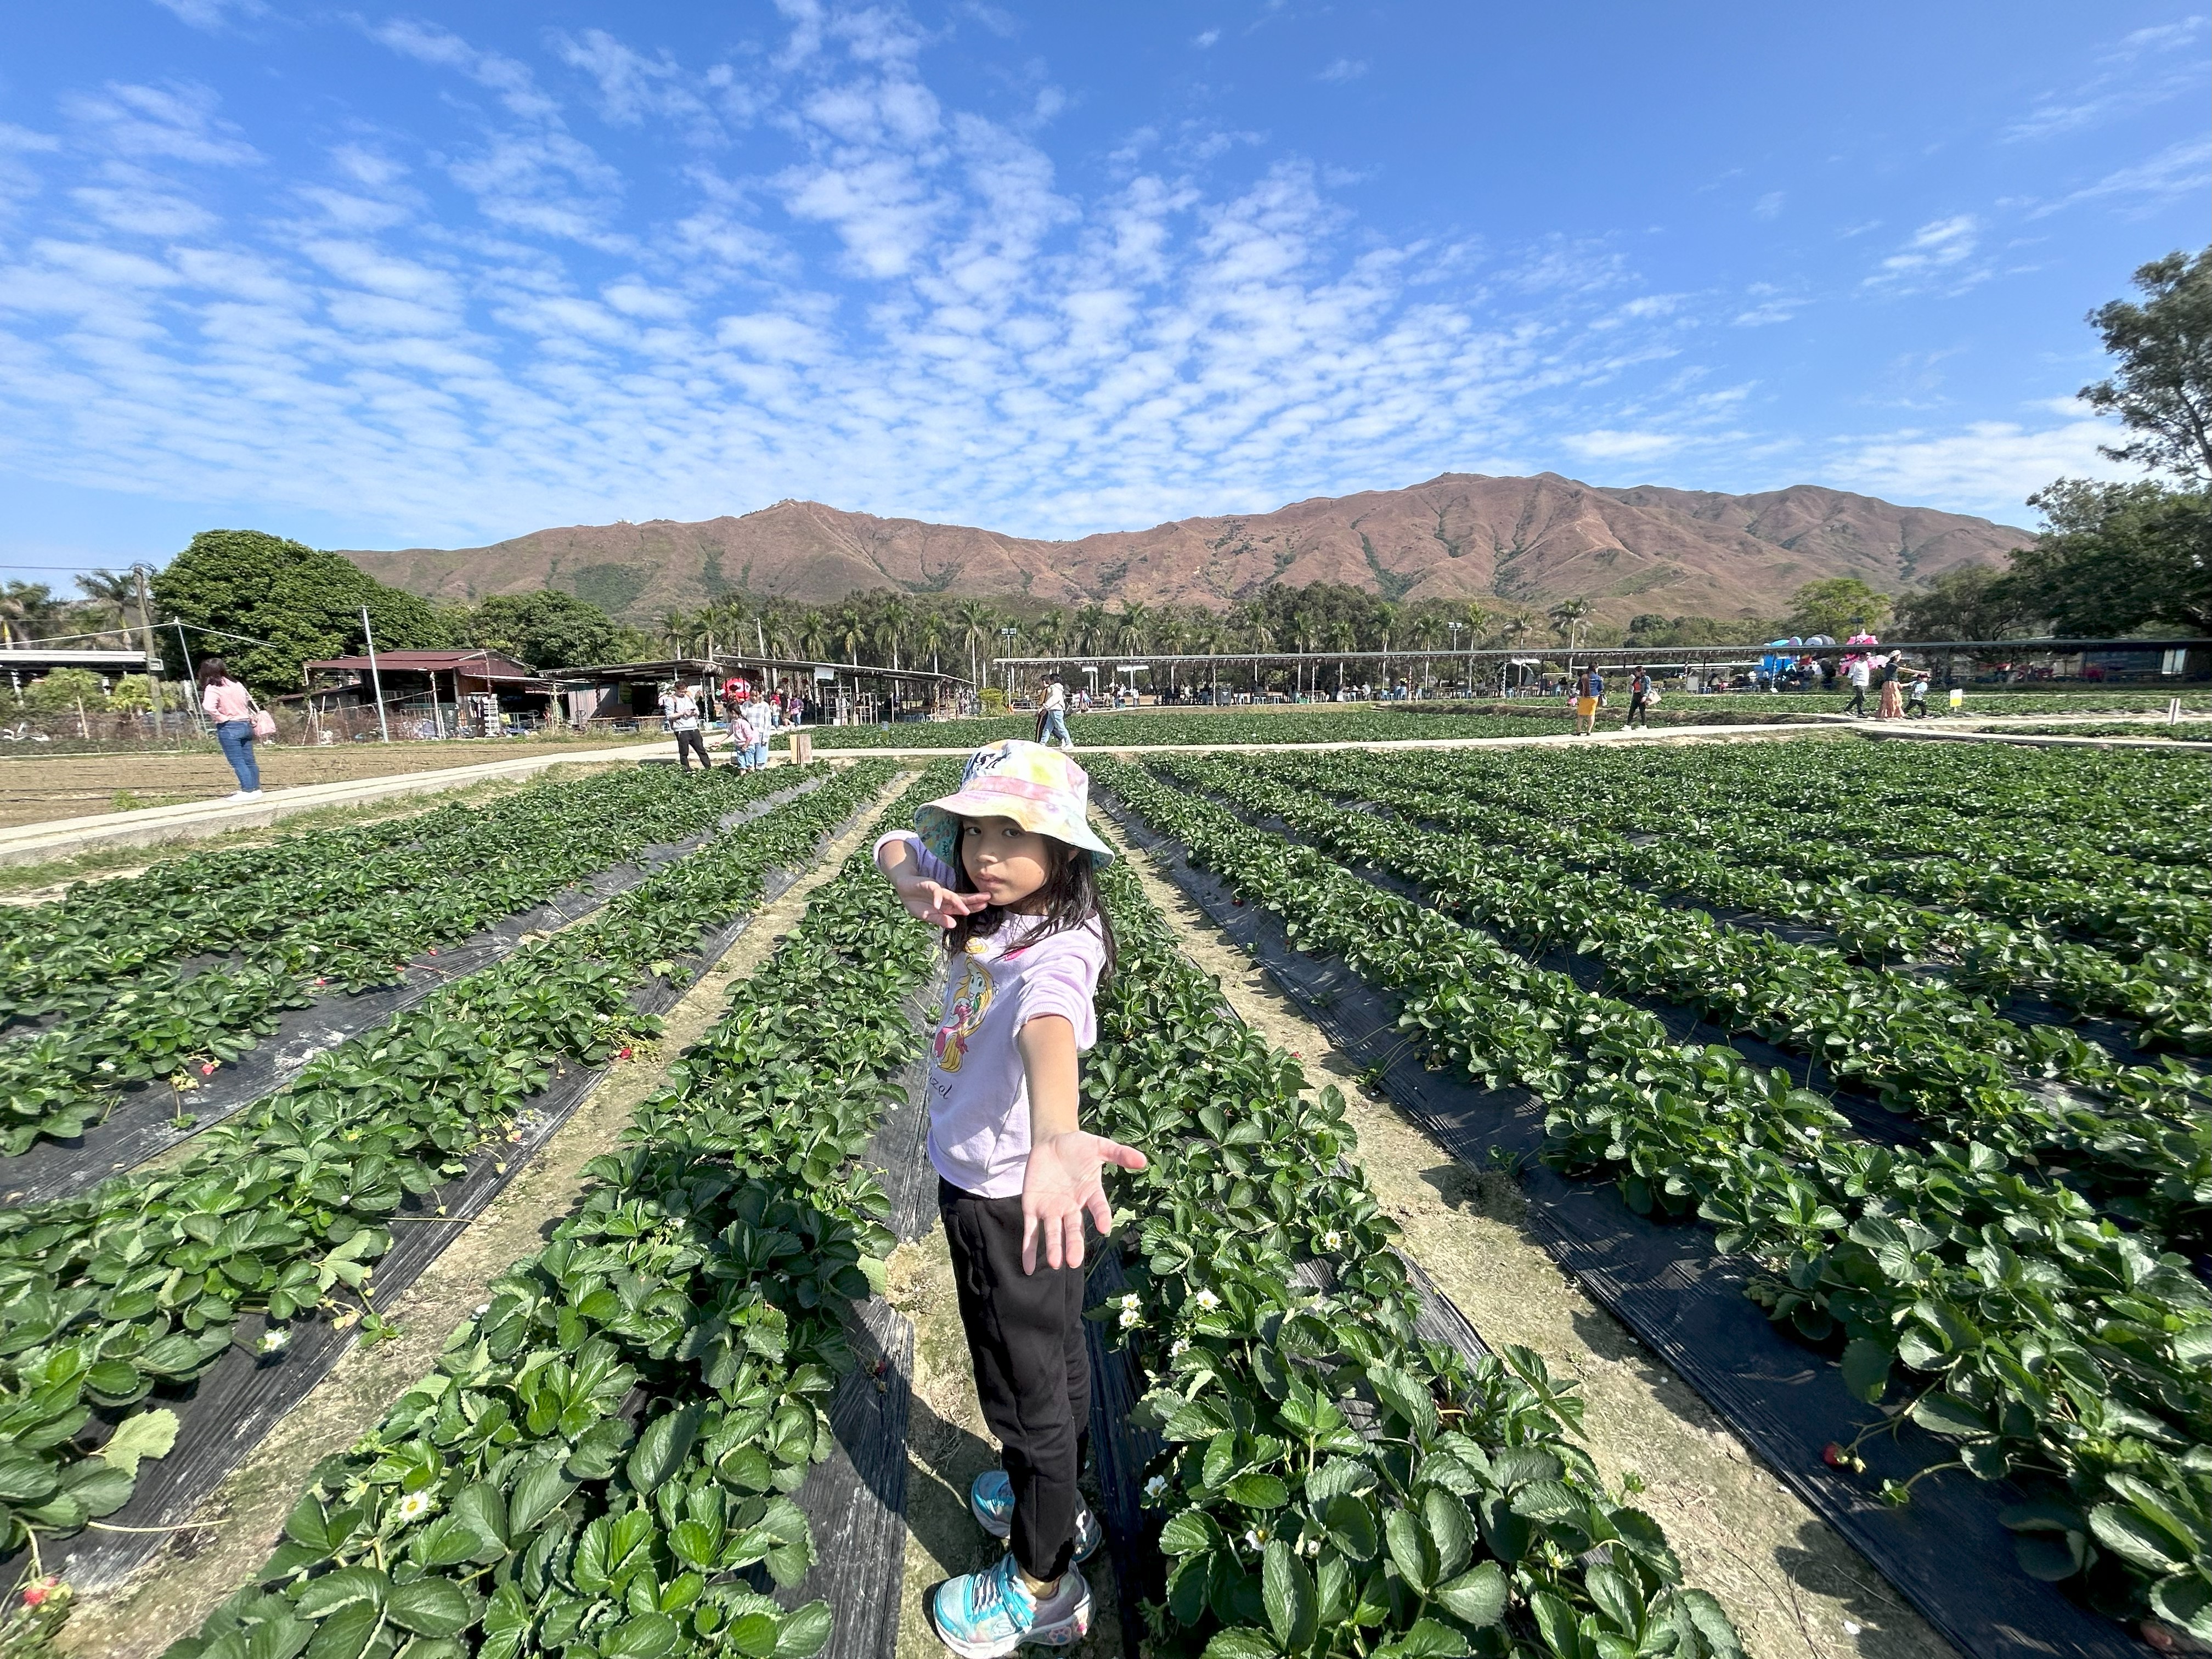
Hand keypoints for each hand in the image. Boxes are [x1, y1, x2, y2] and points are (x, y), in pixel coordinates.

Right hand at [895, 879, 988, 929]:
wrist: (904, 887)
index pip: (962, 906)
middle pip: (961, 898)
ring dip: (958, 902)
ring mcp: (938, 890)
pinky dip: (936, 898)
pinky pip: (934, 891)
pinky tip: (938, 905)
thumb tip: (954, 925)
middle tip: (988, 898)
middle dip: (974, 900)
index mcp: (946, 905)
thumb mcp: (928, 916)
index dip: (973, 907)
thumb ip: (940, 920)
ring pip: (951, 895)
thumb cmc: (916, 901)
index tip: (985, 906)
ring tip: (966, 910)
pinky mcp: (928, 885)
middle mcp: (945, 897)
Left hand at [1020, 1130, 1147, 1273]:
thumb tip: (1143, 1160)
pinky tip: (1029, 1267)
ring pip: (1053, 1233)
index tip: (1104, 1227)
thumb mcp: (1099, 1146)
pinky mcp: (1033, 1208)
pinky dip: (1029, 1249)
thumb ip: (1119, 1153)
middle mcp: (1072, 1207)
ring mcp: (1052, 1209)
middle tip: (1075, 1261)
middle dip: (1074, 1244)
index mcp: (1090, 1194)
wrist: (1051, 1141)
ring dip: (1054, 1248)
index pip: (1098, 1207)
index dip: (1101, 1216)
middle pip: (1074, 1229)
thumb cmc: (1077, 1146)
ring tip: (1057, 1263)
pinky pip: (1031, 1231)